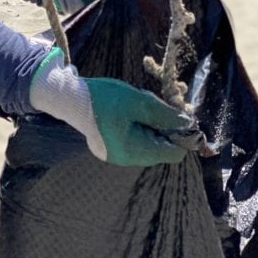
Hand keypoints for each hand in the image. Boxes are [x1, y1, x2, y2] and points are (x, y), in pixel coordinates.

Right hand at [29, 49, 188, 166]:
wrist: (70, 97)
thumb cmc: (105, 98)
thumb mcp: (139, 102)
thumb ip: (165, 115)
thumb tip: (188, 124)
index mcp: (134, 151)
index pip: (173, 154)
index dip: (181, 135)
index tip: (179, 115)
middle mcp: (126, 159)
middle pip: (161, 148)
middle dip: (165, 126)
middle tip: (158, 103)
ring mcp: (117, 155)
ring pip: (148, 143)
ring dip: (152, 124)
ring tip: (140, 104)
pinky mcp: (110, 148)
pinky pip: (135, 140)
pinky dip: (139, 126)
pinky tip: (130, 111)